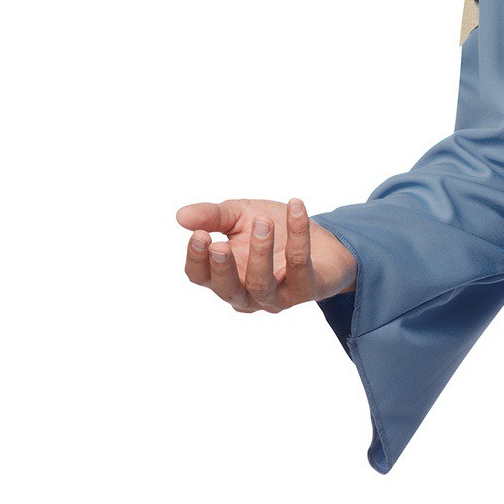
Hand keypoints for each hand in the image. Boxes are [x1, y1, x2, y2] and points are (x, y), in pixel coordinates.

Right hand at [176, 198, 356, 311]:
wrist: (322, 237)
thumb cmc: (274, 230)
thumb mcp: (239, 216)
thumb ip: (212, 217)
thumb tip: (181, 217)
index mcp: (225, 275)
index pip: (200, 276)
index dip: (196, 258)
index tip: (199, 234)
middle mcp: (248, 293)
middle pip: (227, 289)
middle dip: (222, 267)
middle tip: (219, 242)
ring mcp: (277, 297)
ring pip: (261, 284)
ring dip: (260, 251)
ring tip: (263, 222)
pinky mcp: (307, 290)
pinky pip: (299, 265)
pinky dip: (298, 234)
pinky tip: (296, 207)